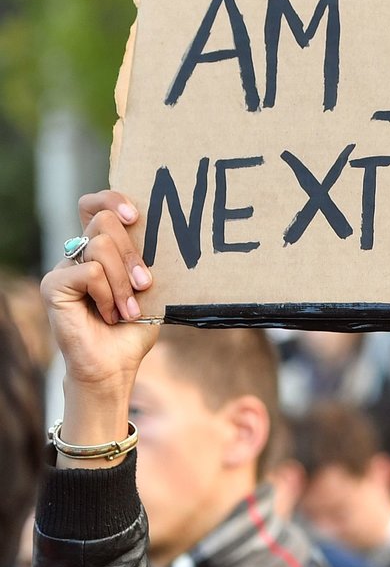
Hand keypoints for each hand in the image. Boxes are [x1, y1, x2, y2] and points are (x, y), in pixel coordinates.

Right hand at [41, 190, 157, 461]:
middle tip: (144, 285)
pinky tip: (109, 314)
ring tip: (128, 310)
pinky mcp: (54, 285)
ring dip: (123, 281)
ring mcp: (64, 268)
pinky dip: (107, 294)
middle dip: (133, 254)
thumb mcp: (149, 291)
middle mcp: (78, 255)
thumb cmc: (132, 331)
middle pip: (104, 222)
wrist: (115, 368)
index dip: (113, 199)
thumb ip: (147, 261)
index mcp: (100, 251)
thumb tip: (158, 232)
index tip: (136, 216)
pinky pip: (89, 272)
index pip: (97, 206)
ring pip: (99, 247)